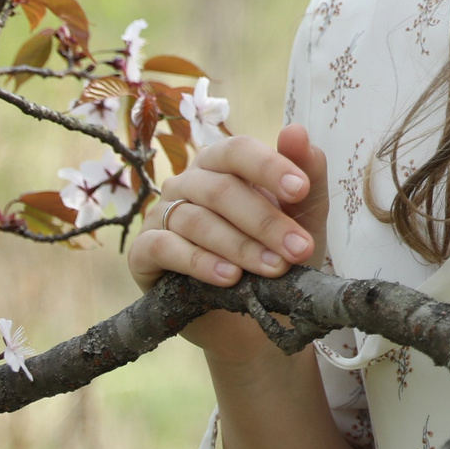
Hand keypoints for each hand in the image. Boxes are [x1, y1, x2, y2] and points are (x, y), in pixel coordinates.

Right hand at [127, 123, 328, 357]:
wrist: (251, 317)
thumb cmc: (276, 254)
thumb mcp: (303, 217)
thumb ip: (307, 174)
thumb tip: (296, 131)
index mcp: (221, 163)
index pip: (238, 150)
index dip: (268, 167)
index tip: (300, 189)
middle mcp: (187, 183)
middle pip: (220, 190)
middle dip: (265, 221)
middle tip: (298, 249)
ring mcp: (162, 216)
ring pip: (196, 221)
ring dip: (240, 247)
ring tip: (274, 269)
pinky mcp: (143, 253)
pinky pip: (164, 248)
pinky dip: (199, 262)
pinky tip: (228, 277)